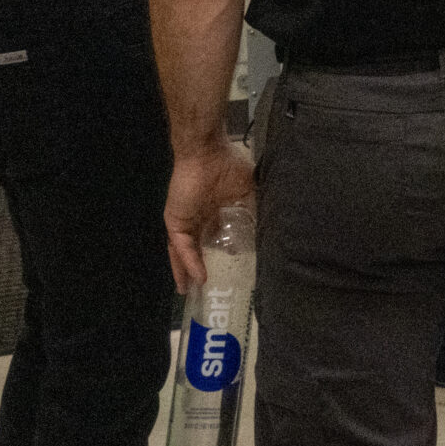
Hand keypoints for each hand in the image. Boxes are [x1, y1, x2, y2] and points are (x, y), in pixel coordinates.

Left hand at [165, 141, 255, 293]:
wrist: (207, 154)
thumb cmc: (229, 167)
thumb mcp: (248, 193)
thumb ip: (253, 211)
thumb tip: (267, 230)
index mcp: (214, 211)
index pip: (215, 237)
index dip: (222, 252)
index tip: (234, 266)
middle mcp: (198, 219)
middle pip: (196, 249)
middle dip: (198, 268)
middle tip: (204, 289)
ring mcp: (186, 221)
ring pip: (184, 252)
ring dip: (187, 272)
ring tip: (192, 291)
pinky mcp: (176, 222)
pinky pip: (182, 247)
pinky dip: (190, 262)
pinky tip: (198, 276)